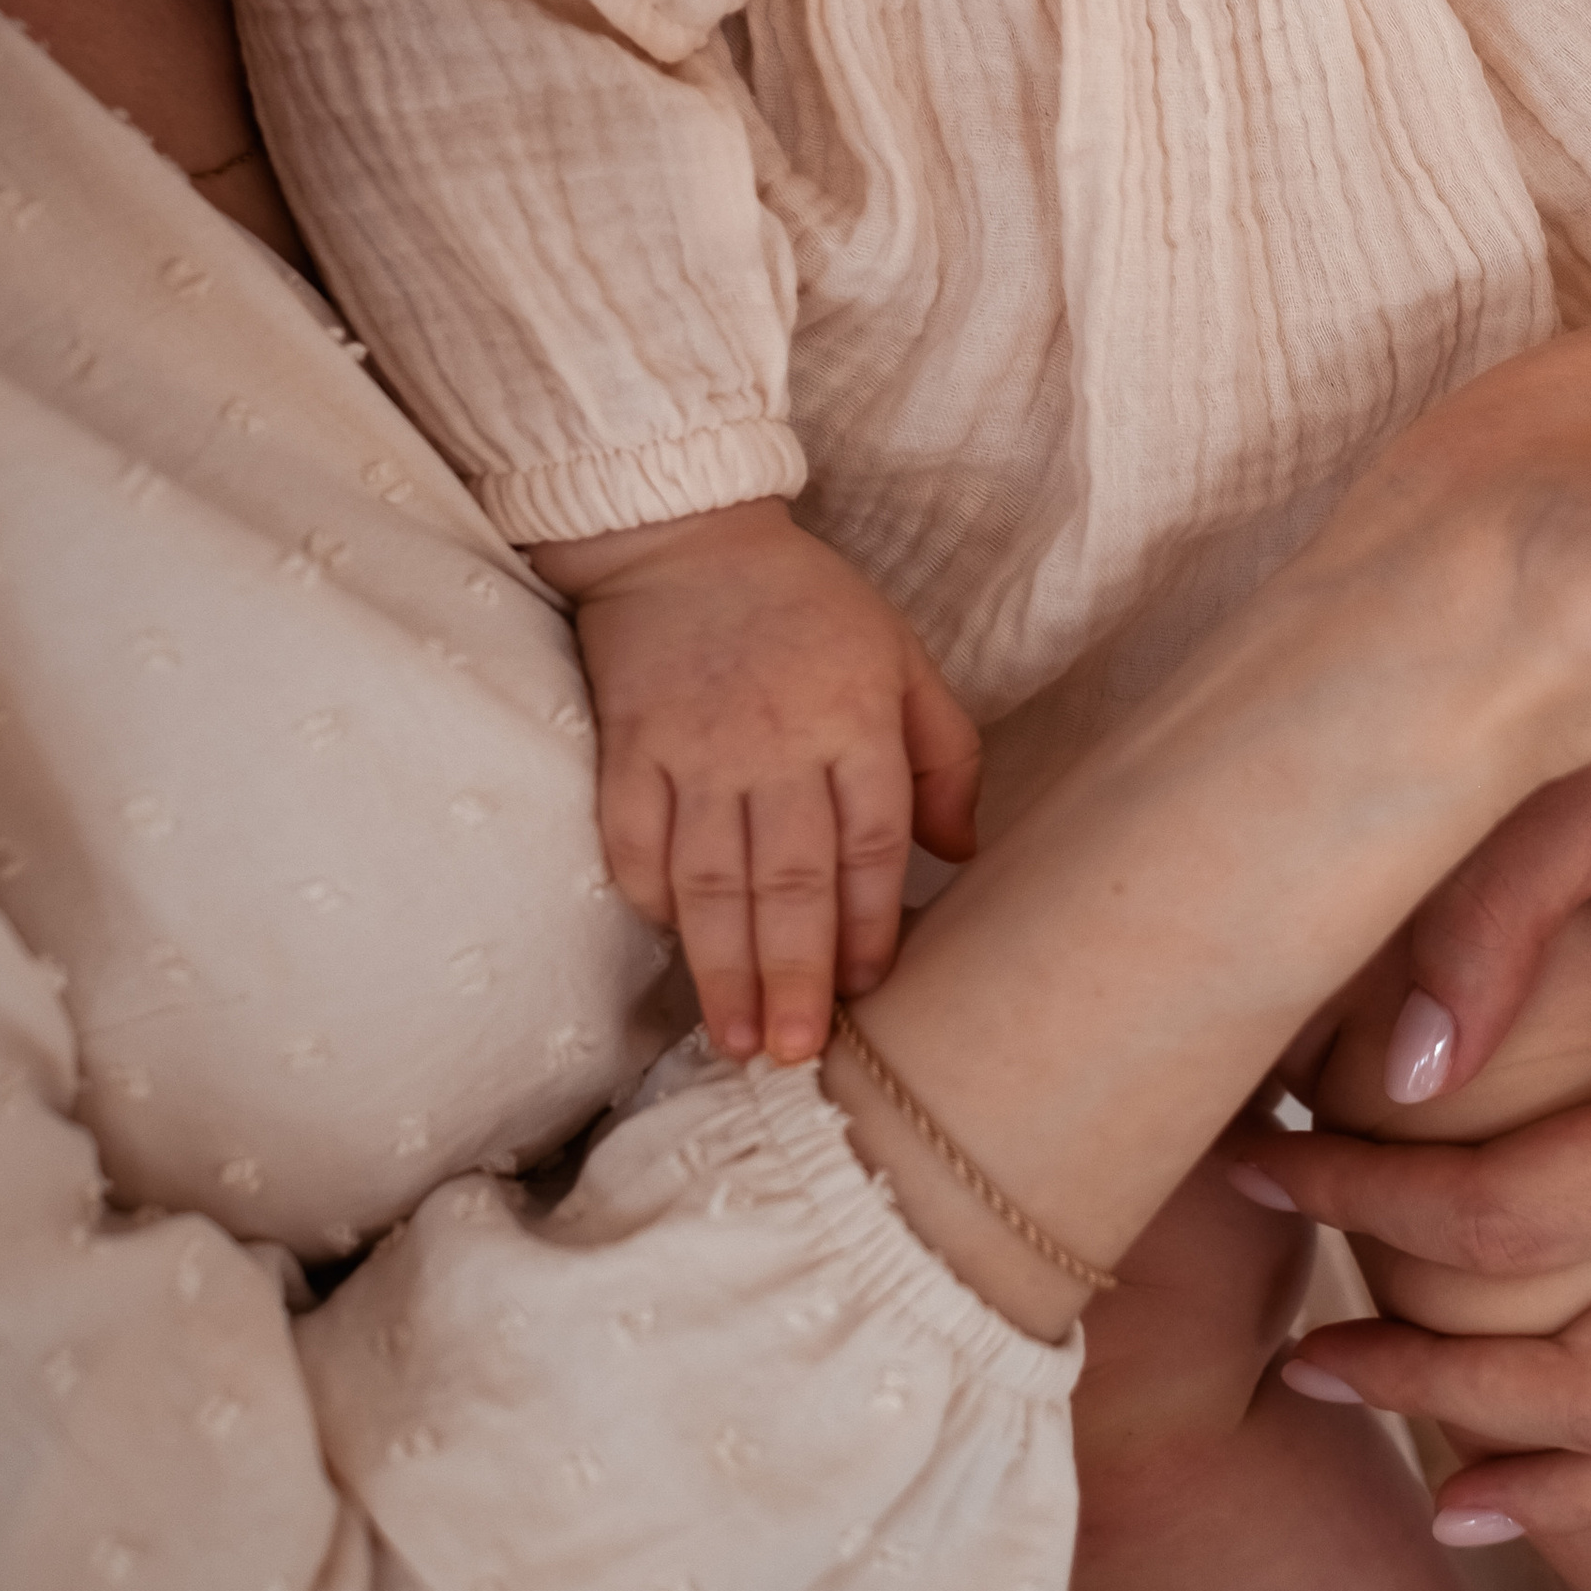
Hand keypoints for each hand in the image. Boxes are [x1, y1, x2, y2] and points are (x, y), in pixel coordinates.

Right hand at [528, 500, 980, 1064]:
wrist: (687, 538)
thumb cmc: (809, 606)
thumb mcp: (902, 655)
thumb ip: (944, 752)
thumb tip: (962, 853)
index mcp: (854, 716)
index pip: (869, 840)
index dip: (869, 922)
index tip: (868, 988)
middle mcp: (775, 740)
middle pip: (787, 875)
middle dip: (793, 972)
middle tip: (795, 1052)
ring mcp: (694, 746)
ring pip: (709, 875)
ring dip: (722, 964)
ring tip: (734, 1039)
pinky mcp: (628, 746)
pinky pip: (634, 838)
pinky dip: (650, 898)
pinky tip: (671, 947)